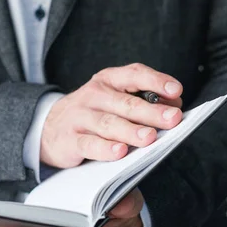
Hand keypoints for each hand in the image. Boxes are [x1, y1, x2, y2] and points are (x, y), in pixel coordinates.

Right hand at [41, 63, 183, 167]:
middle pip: (127, 103)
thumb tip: (174, 107)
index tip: (176, 91)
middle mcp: (95, 95)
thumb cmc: (94, 112)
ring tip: (150, 137)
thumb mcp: (115, 99)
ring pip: (109, 123)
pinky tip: (120, 152)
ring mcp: (81, 117)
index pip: (135, 75)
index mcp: (109, 80)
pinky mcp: (70, 139)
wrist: (50, 127)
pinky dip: (105, 148)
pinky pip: (89, 144)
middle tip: (173, 118)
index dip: (156, 81)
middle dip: (152, 111)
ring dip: (131, 130)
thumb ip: (143, 101)